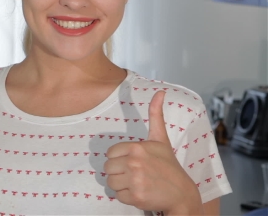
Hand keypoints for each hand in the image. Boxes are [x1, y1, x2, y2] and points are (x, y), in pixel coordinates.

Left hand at [104, 91, 201, 213]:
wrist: (182, 193)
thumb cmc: (168, 165)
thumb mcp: (161, 138)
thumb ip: (156, 114)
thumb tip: (160, 91)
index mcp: (136, 147)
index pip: (109, 154)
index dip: (119, 159)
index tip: (133, 162)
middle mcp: (134, 162)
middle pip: (107, 169)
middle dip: (118, 173)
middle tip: (135, 174)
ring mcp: (135, 180)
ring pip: (110, 183)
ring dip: (121, 186)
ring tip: (137, 183)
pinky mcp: (136, 196)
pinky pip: (117, 196)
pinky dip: (126, 197)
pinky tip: (140, 193)